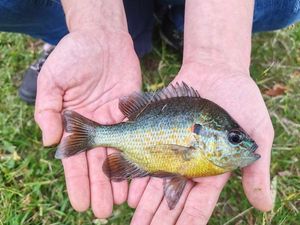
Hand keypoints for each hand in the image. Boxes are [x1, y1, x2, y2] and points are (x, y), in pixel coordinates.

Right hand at [34, 29, 141, 217]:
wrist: (103, 38)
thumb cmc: (74, 54)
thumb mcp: (53, 80)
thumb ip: (47, 109)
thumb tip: (51, 141)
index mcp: (74, 123)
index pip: (75, 160)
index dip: (77, 182)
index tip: (81, 203)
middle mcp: (96, 126)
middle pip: (98, 164)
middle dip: (100, 188)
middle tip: (104, 211)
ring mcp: (116, 121)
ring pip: (119, 155)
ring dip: (120, 179)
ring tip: (124, 202)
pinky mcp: (134, 113)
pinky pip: (138, 137)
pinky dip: (139, 155)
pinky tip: (143, 173)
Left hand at [128, 63, 273, 224]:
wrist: (216, 69)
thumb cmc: (241, 99)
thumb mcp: (257, 130)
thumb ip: (255, 167)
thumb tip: (265, 206)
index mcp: (213, 167)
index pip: (199, 201)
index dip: (188, 220)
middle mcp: (189, 161)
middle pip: (172, 196)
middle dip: (158, 217)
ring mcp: (171, 148)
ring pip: (154, 180)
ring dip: (144, 202)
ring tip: (133, 220)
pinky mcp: (158, 132)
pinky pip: (144, 153)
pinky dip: (135, 172)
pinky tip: (125, 190)